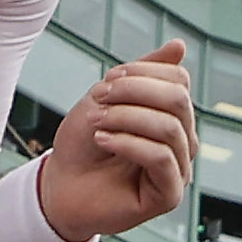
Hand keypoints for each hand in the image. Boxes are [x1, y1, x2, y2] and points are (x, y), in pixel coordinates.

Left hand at [33, 46, 195, 241]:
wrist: (59, 186)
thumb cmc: (82, 144)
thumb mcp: (107, 97)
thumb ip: (142, 73)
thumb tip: (180, 45)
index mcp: (171, 116)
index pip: (178, 81)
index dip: (143, 73)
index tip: (107, 81)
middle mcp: (182, 142)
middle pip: (179, 100)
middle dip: (135, 92)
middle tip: (99, 97)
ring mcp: (178, 169)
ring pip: (169, 128)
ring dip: (126, 118)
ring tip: (96, 122)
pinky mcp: (169, 195)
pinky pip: (161, 158)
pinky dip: (127, 143)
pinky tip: (103, 141)